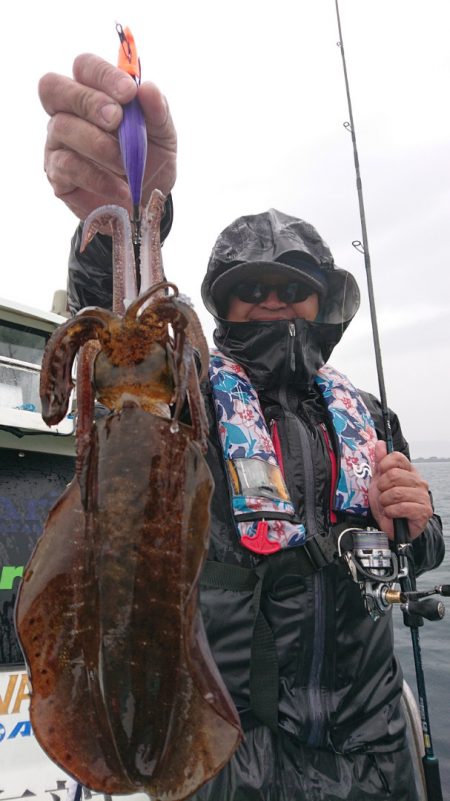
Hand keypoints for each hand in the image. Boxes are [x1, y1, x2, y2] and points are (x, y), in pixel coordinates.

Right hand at [39, 54, 176, 220]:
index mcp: (94, 92)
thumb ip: (158, 112)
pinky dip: (99, 178)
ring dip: (100, 145)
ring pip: (63, 127)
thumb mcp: (163, 138)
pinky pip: (68, 166)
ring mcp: (58, 141)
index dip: (102, 75)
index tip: (128, 93)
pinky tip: (121, 189)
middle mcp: (68, 111)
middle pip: (53, 87)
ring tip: (126, 165)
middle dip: (88, 101)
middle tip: (116, 120)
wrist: (145, 205)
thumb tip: (147, 88)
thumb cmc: (150, 163)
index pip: (84, 66)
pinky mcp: (56, 173)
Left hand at [368, 441, 431, 539]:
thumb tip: (381, 443)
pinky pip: (402, 507)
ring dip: (385, 501)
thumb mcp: (379, 480)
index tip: (380, 474)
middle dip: (382, 488)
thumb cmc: (387, 501)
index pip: (397, 457)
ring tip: (387, 505)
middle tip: (383, 495)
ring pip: (396, 492)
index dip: (384, 465)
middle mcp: (419, 481)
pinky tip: (391, 514)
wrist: (392, 525)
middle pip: (394, 475)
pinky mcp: (424, 511)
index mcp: (409, 471)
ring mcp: (423, 496)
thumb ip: (380, 462)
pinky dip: (391, 512)